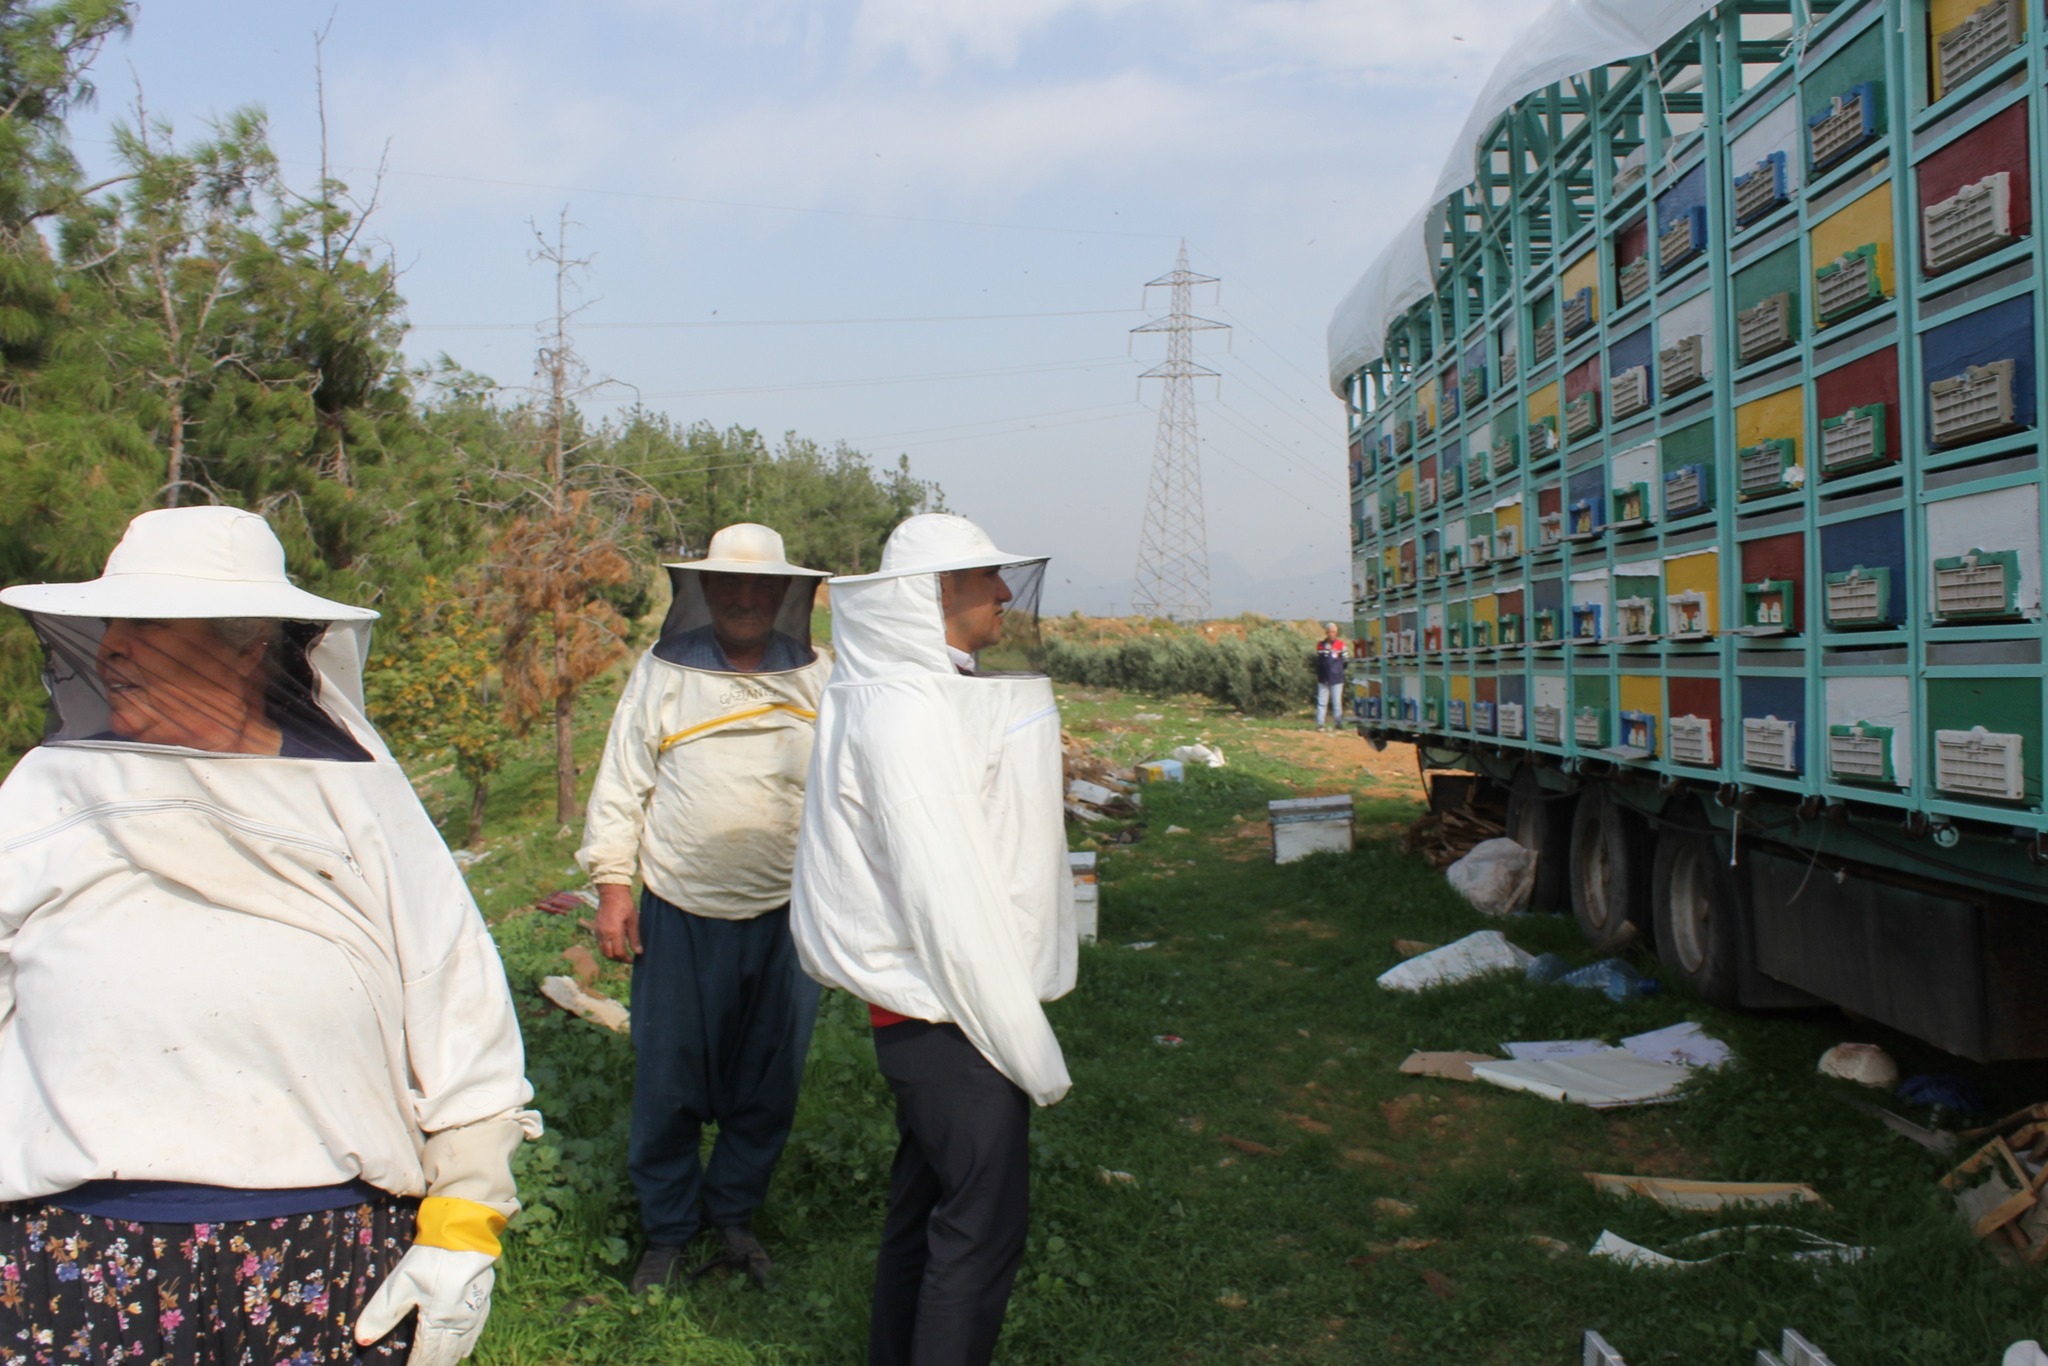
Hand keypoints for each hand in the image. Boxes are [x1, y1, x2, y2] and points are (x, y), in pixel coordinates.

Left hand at [354, 1245, 495, 1365]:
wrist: (465, 1231)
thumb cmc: (431, 1258)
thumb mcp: (400, 1283)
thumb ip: (381, 1313)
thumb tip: (362, 1340)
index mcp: (437, 1320)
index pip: (425, 1355)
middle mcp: (459, 1322)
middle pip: (446, 1353)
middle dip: (434, 1365)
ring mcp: (474, 1311)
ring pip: (463, 1344)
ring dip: (450, 1358)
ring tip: (441, 1365)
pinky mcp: (484, 1297)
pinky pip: (477, 1329)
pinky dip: (468, 1344)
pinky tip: (465, 1350)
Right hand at [595, 884, 640, 962]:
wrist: (611, 893)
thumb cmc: (625, 905)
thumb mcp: (633, 920)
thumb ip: (635, 937)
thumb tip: (639, 952)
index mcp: (614, 932)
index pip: (619, 953)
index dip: (626, 959)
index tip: (633, 960)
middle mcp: (603, 934)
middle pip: (609, 955)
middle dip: (619, 959)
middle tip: (628, 959)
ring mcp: (598, 932)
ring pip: (603, 951)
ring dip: (612, 955)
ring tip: (622, 954)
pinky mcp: (595, 929)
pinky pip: (599, 944)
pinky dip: (606, 948)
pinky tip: (614, 945)